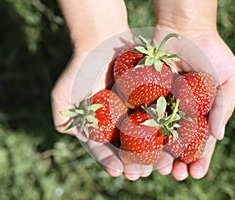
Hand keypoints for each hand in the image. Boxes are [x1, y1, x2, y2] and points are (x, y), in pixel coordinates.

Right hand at [51, 0, 156, 180]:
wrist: (102, 40)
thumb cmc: (81, 68)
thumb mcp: (63, 94)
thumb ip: (62, 118)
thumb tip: (71, 137)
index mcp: (100, 127)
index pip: (104, 149)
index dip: (109, 161)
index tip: (117, 170)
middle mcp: (118, 123)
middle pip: (128, 148)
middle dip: (134, 163)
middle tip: (142, 173)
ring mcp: (135, 112)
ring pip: (147, 137)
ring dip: (154, 152)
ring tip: (160, 164)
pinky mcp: (151, 99)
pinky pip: (160, 115)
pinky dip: (166, 128)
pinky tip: (172, 139)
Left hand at [153, 0, 234, 179]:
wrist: (186, 29)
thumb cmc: (212, 52)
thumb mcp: (229, 80)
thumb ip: (223, 108)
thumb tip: (218, 137)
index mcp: (203, 113)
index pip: (201, 142)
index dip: (200, 159)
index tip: (196, 173)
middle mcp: (181, 113)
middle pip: (178, 144)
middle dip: (177, 161)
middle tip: (175, 175)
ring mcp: (163, 105)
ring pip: (159, 135)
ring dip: (159, 153)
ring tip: (157, 169)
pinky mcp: (146, 95)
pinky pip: (143, 116)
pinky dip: (141, 132)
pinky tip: (140, 146)